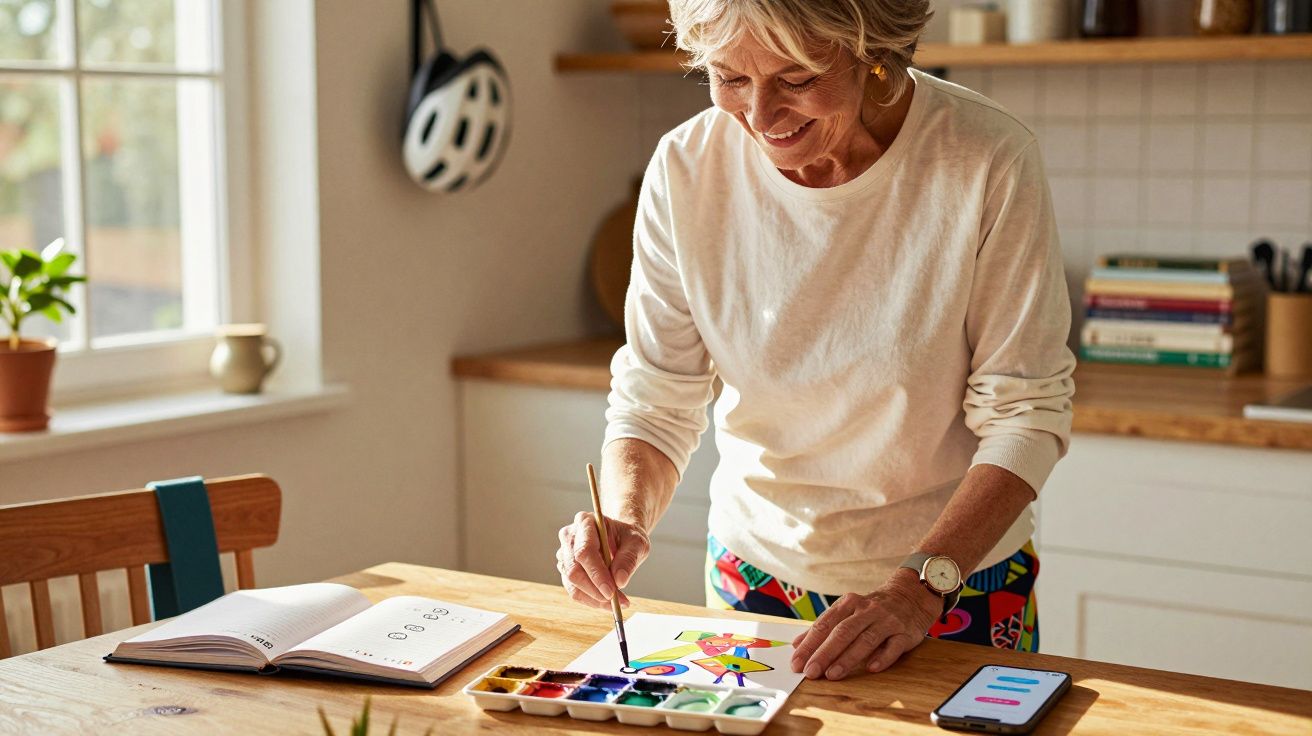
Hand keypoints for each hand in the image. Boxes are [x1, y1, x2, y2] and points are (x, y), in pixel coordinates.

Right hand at [555, 511, 650, 608]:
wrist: (620, 539)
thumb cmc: (627, 537)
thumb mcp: (637, 543)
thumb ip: (629, 559)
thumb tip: (619, 581)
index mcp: (585, 522)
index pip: (584, 551)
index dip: (596, 573)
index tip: (611, 591)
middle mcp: (569, 537)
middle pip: (574, 569)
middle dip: (595, 589)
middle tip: (617, 601)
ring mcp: (565, 554)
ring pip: (572, 583)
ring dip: (595, 598)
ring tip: (618, 602)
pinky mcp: (566, 570)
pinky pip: (575, 591)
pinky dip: (592, 600)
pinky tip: (608, 602)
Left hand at [790, 571, 942, 679]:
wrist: (911, 595)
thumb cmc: (872, 608)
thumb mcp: (846, 610)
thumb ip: (823, 627)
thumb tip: (797, 644)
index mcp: (848, 604)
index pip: (825, 624)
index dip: (809, 644)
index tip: (797, 662)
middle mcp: (867, 611)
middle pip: (842, 632)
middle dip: (824, 653)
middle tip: (810, 672)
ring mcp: (887, 621)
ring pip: (865, 640)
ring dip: (848, 658)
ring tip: (832, 674)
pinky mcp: (905, 633)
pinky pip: (893, 646)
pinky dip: (882, 657)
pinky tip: (871, 669)